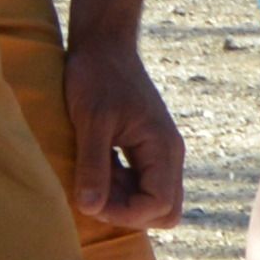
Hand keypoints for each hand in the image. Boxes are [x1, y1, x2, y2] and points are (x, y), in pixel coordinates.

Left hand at [61, 37, 182, 232]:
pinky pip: (140, 185)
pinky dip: (119, 189)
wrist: (103, 45)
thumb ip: (93, 165)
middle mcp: (169, 155)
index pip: (159, 205)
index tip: (92, 203)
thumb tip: (91, 208)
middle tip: (94, 197)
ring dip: (123, 202)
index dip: (125, 214)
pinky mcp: (144, 151)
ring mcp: (159, 153)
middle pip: (166, 211)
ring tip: (90, 183)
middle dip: (129, 214)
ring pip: (153, 201)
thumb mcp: (91, 121)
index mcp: (163, 148)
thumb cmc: (97, 76)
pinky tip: (94, 174)